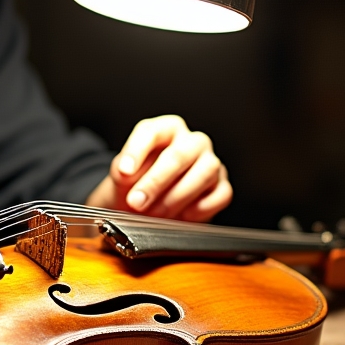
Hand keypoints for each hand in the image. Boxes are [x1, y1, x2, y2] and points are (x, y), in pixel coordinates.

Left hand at [86, 115, 232, 221]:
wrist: (147, 206)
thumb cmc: (136, 183)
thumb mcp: (122, 174)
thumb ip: (123, 170)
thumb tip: (126, 172)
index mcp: (166, 129)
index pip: (153, 132)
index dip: (136, 152)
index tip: (124, 172)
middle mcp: (192, 141)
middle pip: (178, 155)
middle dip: (155, 182)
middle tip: (136, 202)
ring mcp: (210, 162)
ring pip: (204, 173)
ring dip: (176, 198)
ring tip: (155, 213)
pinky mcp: (222, 186)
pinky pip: (220, 195)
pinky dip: (201, 208)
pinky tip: (183, 215)